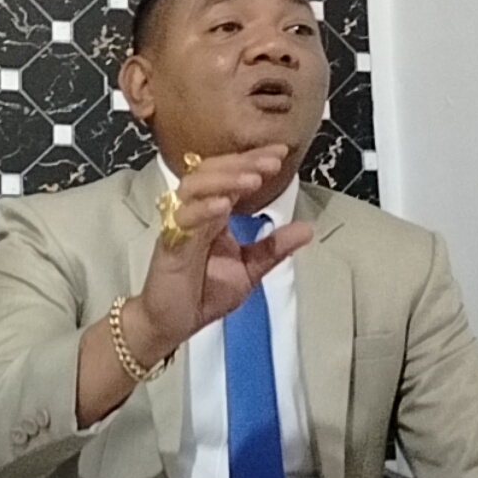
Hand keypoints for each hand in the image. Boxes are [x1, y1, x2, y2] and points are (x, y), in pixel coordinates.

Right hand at [121, 145, 313, 361]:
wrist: (173, 323)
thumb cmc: (203, 293)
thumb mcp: (249, 269)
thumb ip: (273, 247)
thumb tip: (307, 228)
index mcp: (215, 213)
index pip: (231, 175)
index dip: (252, 160)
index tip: (280, 154)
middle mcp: (196, 212)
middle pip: (211, 171)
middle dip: (242, 163)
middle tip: (271, 162)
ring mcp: (180, 225)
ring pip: (194, 187)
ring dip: (224, 180)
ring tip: (253, 180)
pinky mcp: (169, 244)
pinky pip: (183, 219)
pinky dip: (203, 209)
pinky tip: (224, 205)